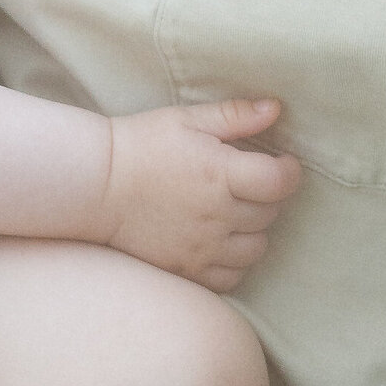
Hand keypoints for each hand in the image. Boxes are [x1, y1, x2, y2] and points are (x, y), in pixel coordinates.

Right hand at [99, 97, 301, 287]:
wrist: (96, 185)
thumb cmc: (141, 145)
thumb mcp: (187, 119)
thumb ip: (235, 116)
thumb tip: (275, 108)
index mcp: (219, 173)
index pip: (279, 182)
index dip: (289, 172)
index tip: (281, 164)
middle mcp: (216, 215)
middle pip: (270, 214)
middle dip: (267, 196)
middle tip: (249, 183)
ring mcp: (201, 247)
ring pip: (256, 249)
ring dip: (253, 231)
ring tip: (234, 213)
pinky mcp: (186, 269)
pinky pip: (231, 277)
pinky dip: (234, 262)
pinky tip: (221, 242)